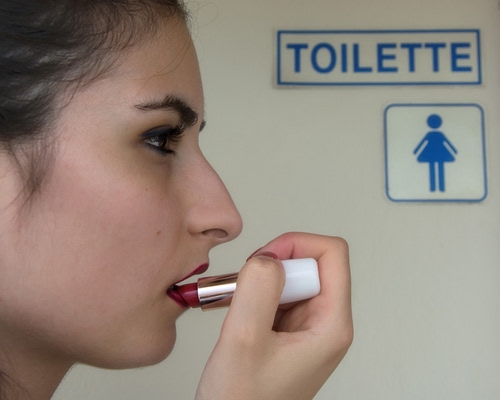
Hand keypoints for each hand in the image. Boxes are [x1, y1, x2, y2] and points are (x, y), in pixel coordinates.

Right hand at [195, 232, 352, 399]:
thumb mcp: (244, 341)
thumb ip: (258, 289)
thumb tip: (268, 257)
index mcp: (330, 326)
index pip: (332, 254)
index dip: (296, 244)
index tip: (265, 259)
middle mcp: (324, 324)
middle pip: (309, 263)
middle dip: (272, 266)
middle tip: (244, 288)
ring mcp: (306, 327)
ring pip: (290, 278)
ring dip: (259, 282)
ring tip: (237, 306)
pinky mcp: (288, 331)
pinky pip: (276, 294)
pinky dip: (254, 295)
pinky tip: (238, 314)